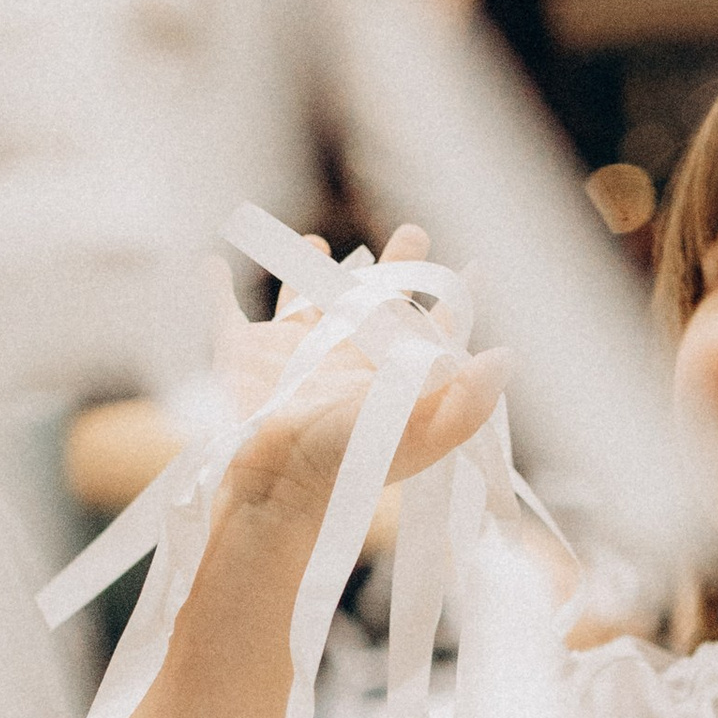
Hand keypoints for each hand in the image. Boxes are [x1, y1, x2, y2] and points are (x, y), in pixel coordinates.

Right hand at [213, 224, 505, 546]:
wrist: (280, 483)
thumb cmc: (351, 463)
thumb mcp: (418, 432)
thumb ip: (466, 401)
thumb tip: (507, 357)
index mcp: (384, 369)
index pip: (428, 326)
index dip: (453, 299)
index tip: (477, 268)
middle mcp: (342, 355)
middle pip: (376, 300)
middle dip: (398, 266)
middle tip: (415, 235)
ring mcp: (289, 352)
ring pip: (305, 300)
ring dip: (310, 271)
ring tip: (318, 245)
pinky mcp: (241, 352)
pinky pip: (225, 311)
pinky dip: (214, 286)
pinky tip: (211, 264)